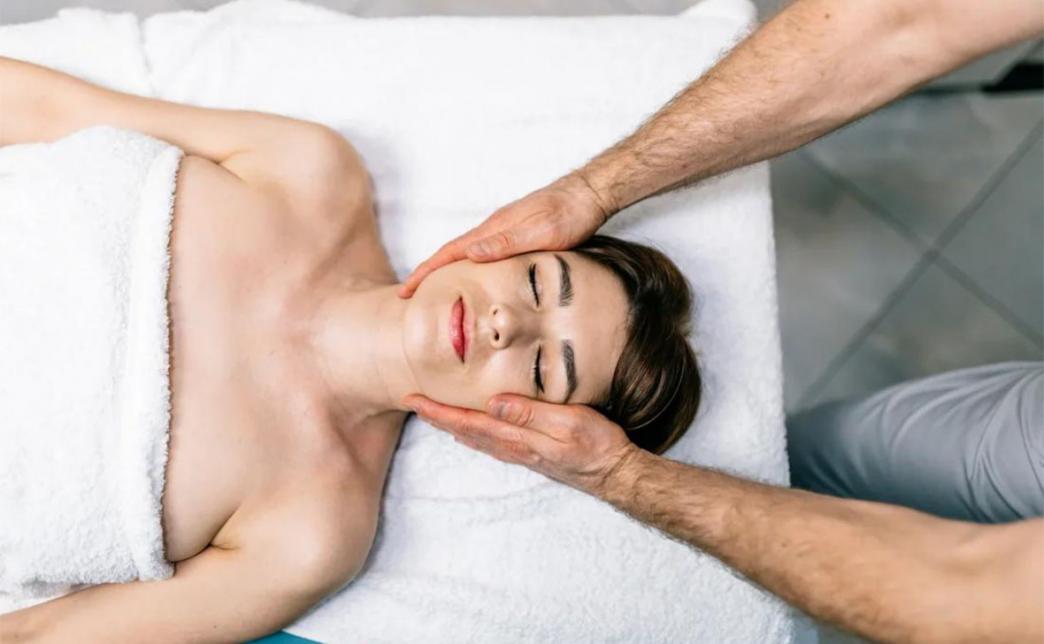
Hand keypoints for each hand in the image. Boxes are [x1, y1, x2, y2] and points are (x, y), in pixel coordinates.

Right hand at [397, 173, 611, 297]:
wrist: (588, 194)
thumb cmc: (568, 215)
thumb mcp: (539, 234)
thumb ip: (505, 243)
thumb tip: (469, 253)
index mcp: (493, 230)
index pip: (449, 253)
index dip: (426, 272)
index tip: (406, 290)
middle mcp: (493, 229)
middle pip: (451, 253)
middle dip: (427, 272)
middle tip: (408, 293)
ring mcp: (503, 229)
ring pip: (466, 252)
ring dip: (445, 268)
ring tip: (432, 287)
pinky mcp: (515, 232)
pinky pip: (482, 251)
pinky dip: (466, 264)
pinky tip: (472, 273)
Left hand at [403, 392, 638, 497]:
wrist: (615, 473)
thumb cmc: (596, 445)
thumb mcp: (568, 422)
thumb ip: (530, 413)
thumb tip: (492, 403)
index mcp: (517, 438)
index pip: (467, 422)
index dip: (438, 410)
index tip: (412, 398)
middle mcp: (513, 447)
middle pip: (464, 430)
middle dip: (435, 416)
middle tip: (410, 401)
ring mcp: (520, 452)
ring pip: (474, 437)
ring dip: (450, 423)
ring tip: (430, 411)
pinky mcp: (530, 453)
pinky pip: (490, 441)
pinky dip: (470, 431)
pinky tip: (467, 429)